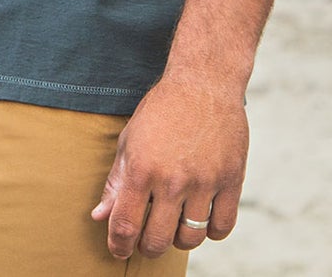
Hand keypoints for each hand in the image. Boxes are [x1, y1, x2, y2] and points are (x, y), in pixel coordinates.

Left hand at [90, 73, 247, 258]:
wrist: (204, 82)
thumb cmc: (162, 109)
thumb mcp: (130, 139)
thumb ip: (116, 181)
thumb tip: (100, 217)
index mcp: (142, 169)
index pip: (124, 226)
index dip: (118, 245)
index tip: (120, 249)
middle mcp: (172, 180)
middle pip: (156, 240)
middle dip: (147, 246)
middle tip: (147, 236)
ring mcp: (204, 182)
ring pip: (189, 239)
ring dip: (178, 238)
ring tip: (175, 222)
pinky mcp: (231, 180)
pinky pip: (222, 227)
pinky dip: (211, 231)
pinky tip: (202, 216)